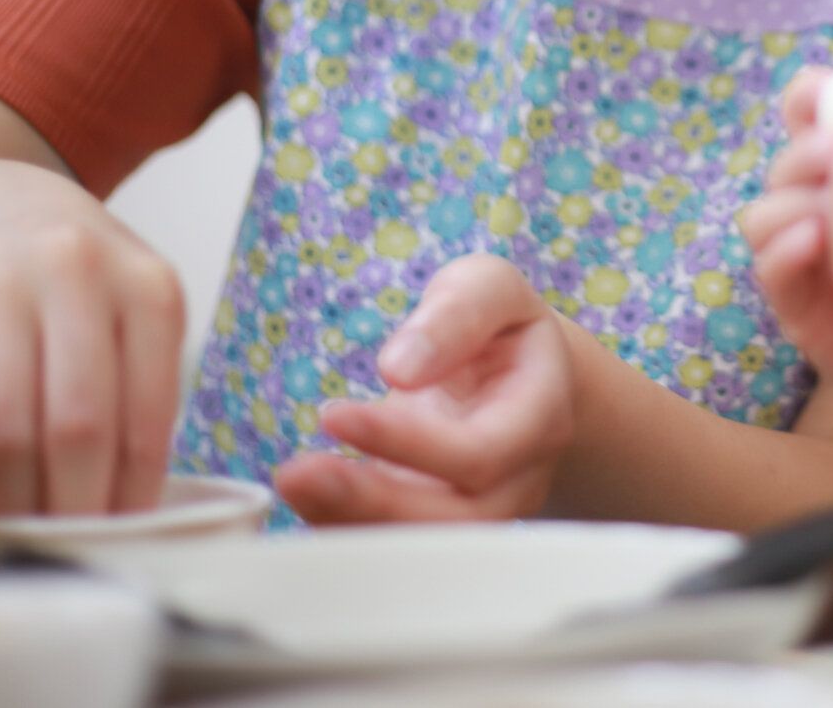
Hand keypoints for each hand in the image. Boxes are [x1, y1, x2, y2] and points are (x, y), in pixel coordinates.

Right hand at [0, 161, 185, 514]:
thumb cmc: (87, 282)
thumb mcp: (137, 307)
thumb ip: (145, 385)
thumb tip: (141, 504)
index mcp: (148, 286)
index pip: (149, 408)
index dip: (137, 484)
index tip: (134, 531)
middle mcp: (78, 280)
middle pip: (80, 424)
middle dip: (81, 503)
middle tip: (83, 549)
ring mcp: (4, 297)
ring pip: (14, 429)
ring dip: (23, 500)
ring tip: (36, 537)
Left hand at [274, 254, 575, 522]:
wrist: (524, 376)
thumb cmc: (502, 328)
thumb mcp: (489, 288)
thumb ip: (455, 314)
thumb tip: (399, 369)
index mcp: (540, 418)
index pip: (480, 453)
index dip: (409, 444)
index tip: (336, 414)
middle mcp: (518, 480)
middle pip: (454, 520)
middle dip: (372, 504)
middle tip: (296, 474)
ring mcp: (481, 510)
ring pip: (423, 545)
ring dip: (350, 524)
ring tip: (292, 484)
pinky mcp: (437, 521)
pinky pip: (395, 542)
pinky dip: (344, 528)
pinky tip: (304, 496)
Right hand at [742, 71, 832, 430]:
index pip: (809, 121)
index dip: (811, 96)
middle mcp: (821, 209)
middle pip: (787, 160)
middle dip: (815, 144)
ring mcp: (805, 260)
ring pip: (768, 212)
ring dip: (800, 192)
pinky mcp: (802, 310)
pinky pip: (775, 274)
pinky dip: (787, 251)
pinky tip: (819, 235)